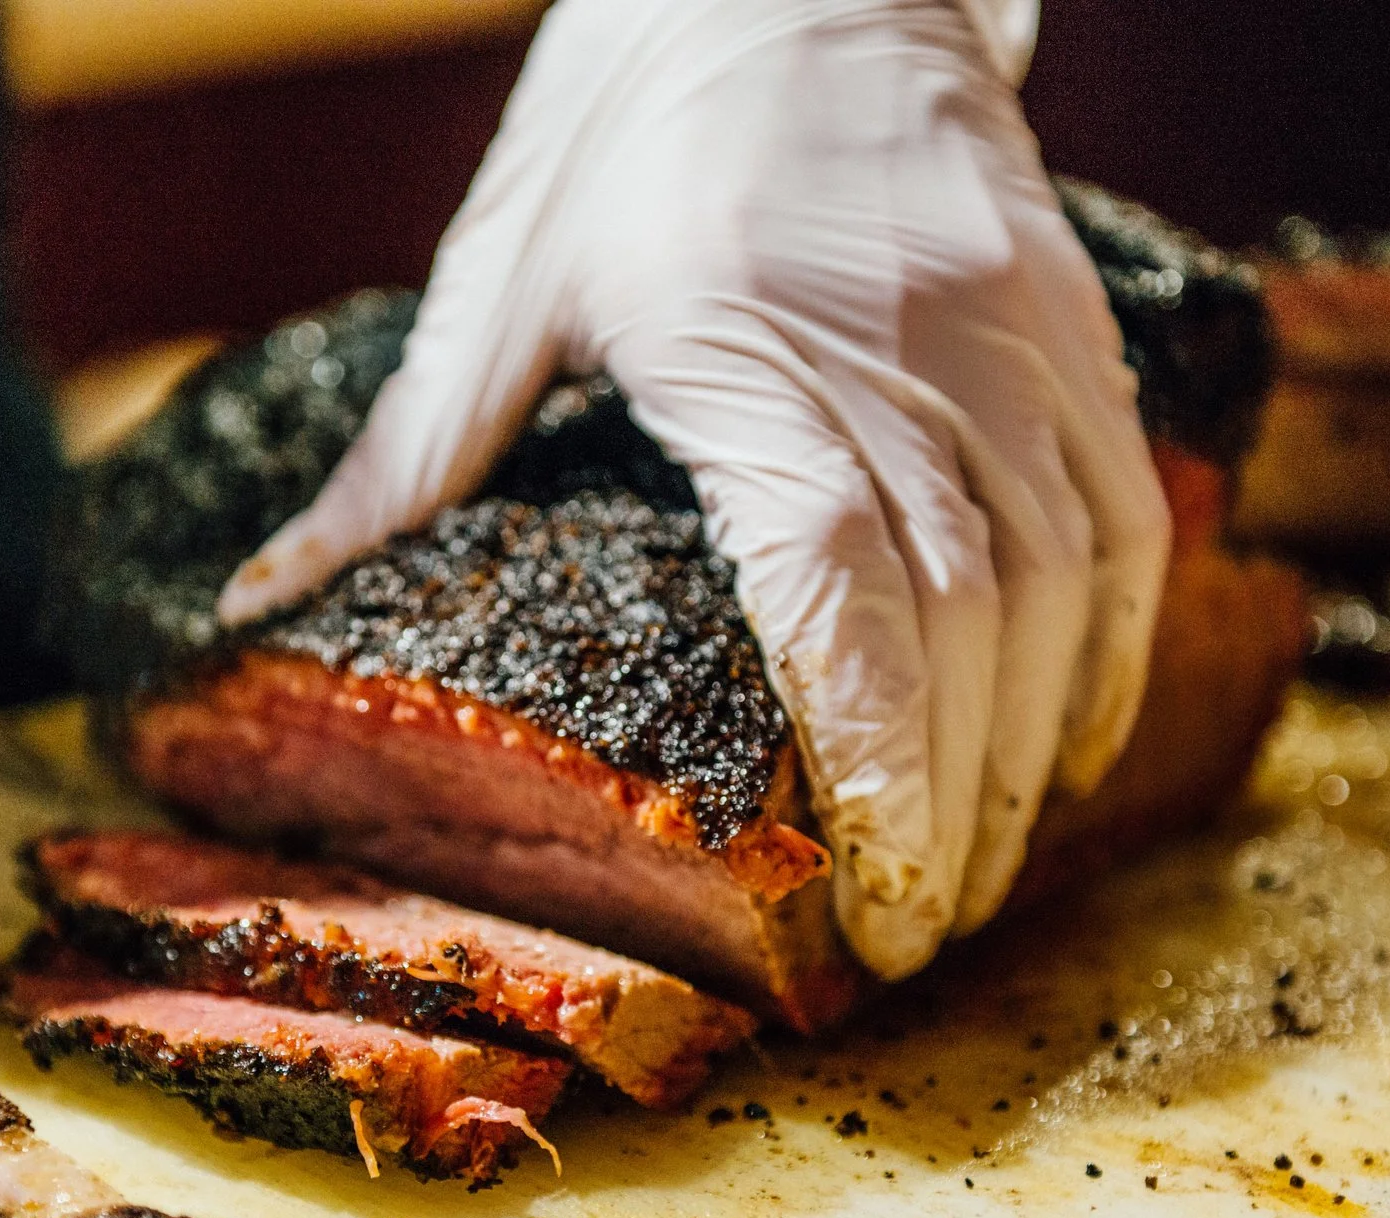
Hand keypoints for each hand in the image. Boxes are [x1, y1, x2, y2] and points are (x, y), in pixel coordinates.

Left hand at [217, 0, 1167, 981]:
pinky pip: (1123, 501)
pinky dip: (1113, 636)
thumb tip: (265, 597)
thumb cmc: (628, 111)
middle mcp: (898, 347)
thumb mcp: (500, 274)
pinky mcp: (1069, 315)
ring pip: (1064, 576)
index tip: (875, 900)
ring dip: (1037, 748)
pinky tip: (1070, 733)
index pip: (841, 586)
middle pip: (968, 616)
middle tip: (921, 935)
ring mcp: (1006, 330)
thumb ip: (407, 455)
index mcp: (739, 342)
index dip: (880, 763)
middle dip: (958, 806)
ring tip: (988, 869)